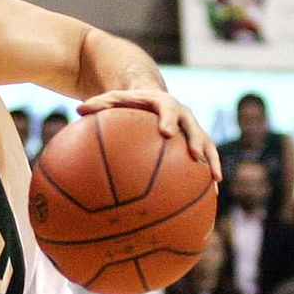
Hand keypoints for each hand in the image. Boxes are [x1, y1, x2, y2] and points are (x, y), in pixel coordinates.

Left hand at [76, 89, 222, 180]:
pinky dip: (208, 174)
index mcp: (164, 103)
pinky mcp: (194, 143)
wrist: (152, 97)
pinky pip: (205, 159)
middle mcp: (183, 116)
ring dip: (212, 162)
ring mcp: (191, 130)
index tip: (166, 133)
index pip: (169, 109)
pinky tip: (211, 195)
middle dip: (196, 142)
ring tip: (215, 180)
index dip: (169, 120)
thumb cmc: (129, 102)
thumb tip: (77, 110)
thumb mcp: (113, 99)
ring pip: (207, 145)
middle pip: (194, 128)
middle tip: (195, 156)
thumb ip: (98, 104)